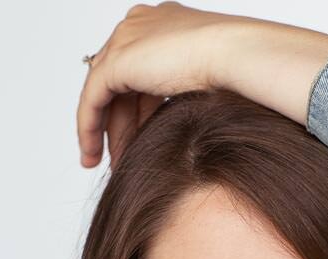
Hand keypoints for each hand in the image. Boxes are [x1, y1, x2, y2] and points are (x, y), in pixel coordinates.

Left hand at [76, 2, 327, 167]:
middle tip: (116, 158)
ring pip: (101, 93)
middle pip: (116, 82)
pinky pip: (92, 100)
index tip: (132, 139)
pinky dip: (89, 129)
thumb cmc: (239, 72)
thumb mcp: (205, 84)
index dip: (132, 108)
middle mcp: (140, 26)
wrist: (238, 57)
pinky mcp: (117, 61)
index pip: (136, 69)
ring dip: (102, 132)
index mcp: (162, 25)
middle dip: (115, 124)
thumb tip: (181, 126)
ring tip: (106, 164)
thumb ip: (184, 96)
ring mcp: (126, 39)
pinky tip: (92, 154)